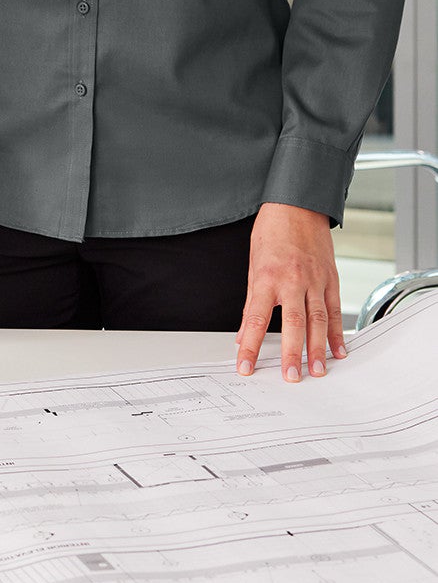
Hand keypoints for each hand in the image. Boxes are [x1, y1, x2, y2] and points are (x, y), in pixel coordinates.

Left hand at [236, 201, 346, 380]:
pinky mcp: (331, 279)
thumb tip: (244, 334)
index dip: (249, 346)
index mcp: (267, 277)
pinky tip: (338, 351)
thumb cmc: (272, 232)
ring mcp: (315, 280)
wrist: (297, 205)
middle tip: (291, 377)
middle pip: (293, 324)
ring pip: (318, 321)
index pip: (255, 319)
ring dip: (318, 349)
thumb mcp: (253, 265)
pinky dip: (336, 333)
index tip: (245, 366)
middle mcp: (292, 281)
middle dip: (292, 354)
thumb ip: (252, 302)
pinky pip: (335, 310)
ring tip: (317, 371)